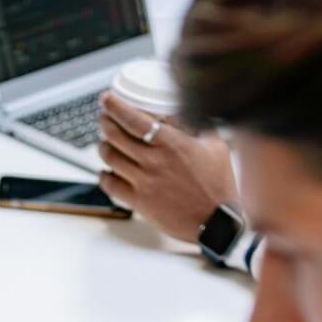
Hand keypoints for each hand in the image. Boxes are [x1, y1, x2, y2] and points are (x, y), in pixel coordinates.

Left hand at [97, 94, 238, 240]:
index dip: (115, 106)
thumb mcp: (215, 145)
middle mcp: (154, 161)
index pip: (133, 118)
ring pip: (110, 158)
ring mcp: (144, 182)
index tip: (107, 99)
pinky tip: (106, 171)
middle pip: (115, 135)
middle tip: (104, 118)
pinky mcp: (139, 202)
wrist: (216, 222)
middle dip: (105, 122)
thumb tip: (182, 111)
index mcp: (171, 143)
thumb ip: (196, 126)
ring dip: (103, 146)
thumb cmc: (218, 185)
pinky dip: (104, 175)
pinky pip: (111, 185)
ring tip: (105, 143)